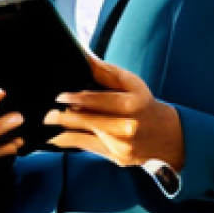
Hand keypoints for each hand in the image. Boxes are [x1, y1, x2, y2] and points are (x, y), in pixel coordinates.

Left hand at [42, 53, 184, 169]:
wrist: (166, 136)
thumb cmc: (143, 104)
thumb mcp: (131, 84)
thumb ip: (105, 72)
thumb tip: (83, 56)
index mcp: (133, 105)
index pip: (100, 100)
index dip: (77, 98)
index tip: (60, 97)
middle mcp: (127, 127)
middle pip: (88, 120)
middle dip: (64, 115)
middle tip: (47, 112)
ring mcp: (121, 145)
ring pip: (83, 135)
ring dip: (63, 127)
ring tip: (48, 120)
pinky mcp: (115, 157)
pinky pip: (85, 148)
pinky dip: (67, 142)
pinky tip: (53, 138)